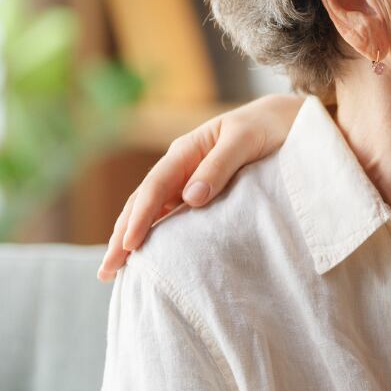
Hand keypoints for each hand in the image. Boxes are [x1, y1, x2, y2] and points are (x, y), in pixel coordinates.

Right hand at [97, 94, 302, 280]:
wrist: (284, 120)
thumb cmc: (266, 127)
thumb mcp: (246, 140)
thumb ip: (220, 166)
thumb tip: (191, 198)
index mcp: (186, 150)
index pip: (155, 187)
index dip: (140, 217)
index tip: (130, 245)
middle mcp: (179, 166)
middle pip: (142, 202)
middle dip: (121, 235)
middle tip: (107, 270)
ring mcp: (185, 180)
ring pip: (150, 211)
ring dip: (130, 237)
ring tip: (113, 269)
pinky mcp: (197, 192)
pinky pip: (169, 215)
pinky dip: (153, 234)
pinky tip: (145, 255)